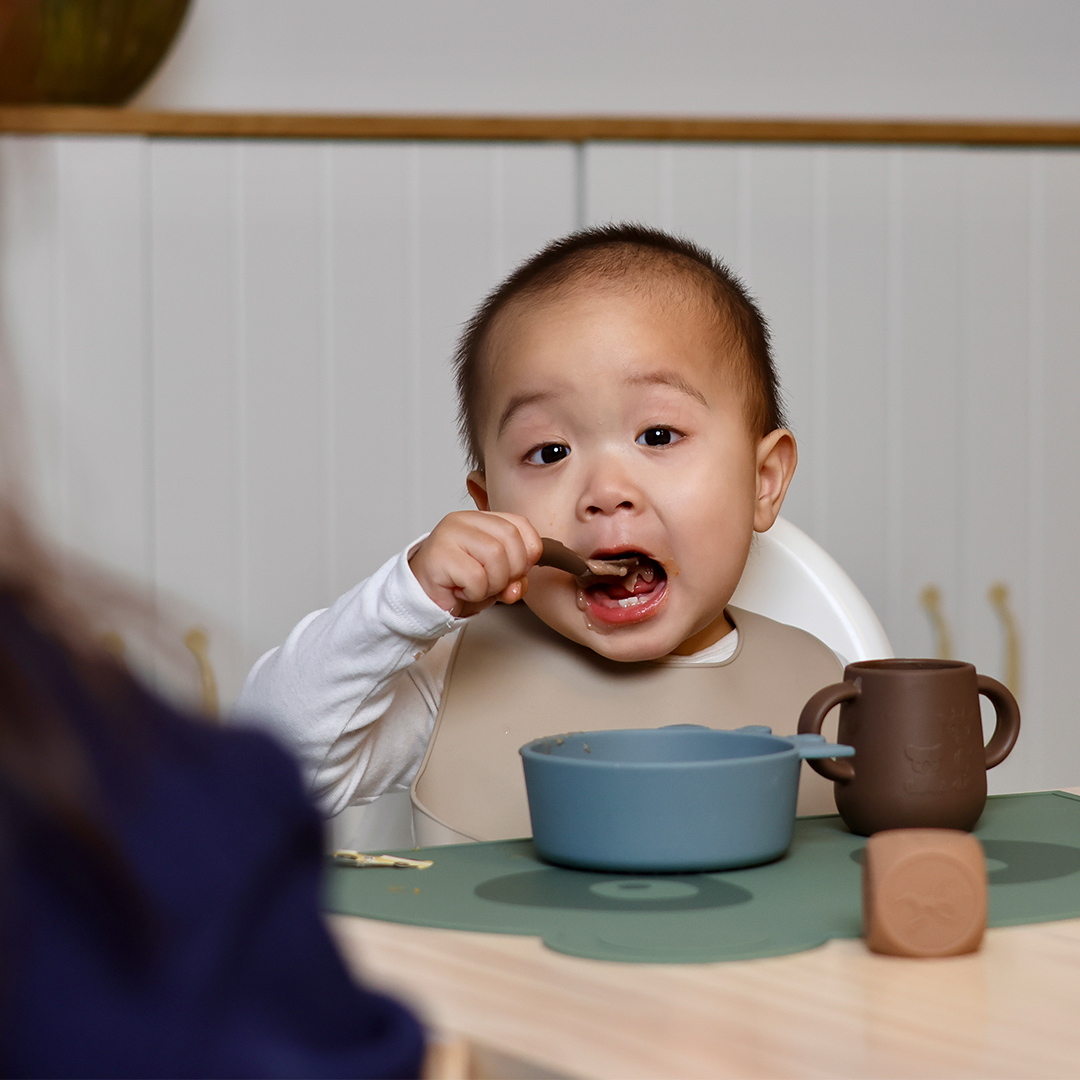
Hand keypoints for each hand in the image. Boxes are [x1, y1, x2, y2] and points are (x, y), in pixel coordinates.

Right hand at [408, 511, 542, 617]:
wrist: (421, 599)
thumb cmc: (456, 585)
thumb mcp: (495, 579)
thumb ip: (514, 577)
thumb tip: (520, 584)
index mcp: (480, 520)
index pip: (520, 524)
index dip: (529, 551)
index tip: (520, 571)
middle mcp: (463, 521)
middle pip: (510, 538)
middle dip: (512, 571)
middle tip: (495, 584)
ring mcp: (448, 535)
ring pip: (495, 555)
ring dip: (493, 583)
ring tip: (477, 588)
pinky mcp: (439, 555)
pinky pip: (476, 577)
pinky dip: (476, 592)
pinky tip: (462, 590)